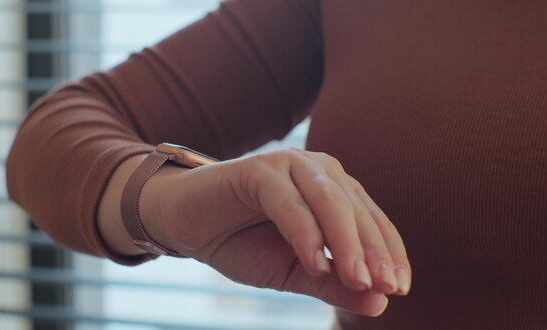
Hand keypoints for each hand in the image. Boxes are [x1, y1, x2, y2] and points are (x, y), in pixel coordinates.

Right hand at [140, 148, 410, 315]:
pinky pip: (288, 201)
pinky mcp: (257, 169)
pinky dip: (304, 232)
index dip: (389, 253)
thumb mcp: (292, 272)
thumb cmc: (239, 242)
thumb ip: (334, 283)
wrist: (184, 222)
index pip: (372, 221)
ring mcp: (288, 165)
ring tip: (358, 279)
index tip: (398, 288)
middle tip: (385, 287)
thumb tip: (381, 302)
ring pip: (328, 200)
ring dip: (346, 241)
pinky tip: (314, 262)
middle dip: (373, 251)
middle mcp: (316, 171)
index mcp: (332, 190)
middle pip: (355, 210)